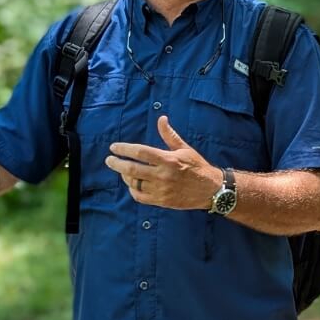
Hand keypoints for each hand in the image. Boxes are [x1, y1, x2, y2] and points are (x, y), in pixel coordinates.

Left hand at [106, 116, 222, 209]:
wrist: (211, 189)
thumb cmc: (198, 166)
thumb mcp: (185, 149)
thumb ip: (169, 135)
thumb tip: (161, 118)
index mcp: (168, 160)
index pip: (140, 152)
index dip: (124, 149)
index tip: (114, 147)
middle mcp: (163, 175)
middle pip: (132, 169)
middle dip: (116, 163)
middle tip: (109, 160)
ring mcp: (161, 190)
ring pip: (134, 183)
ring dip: (125, 176)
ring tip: (122, 170)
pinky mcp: (162, 201)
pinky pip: (140, 197)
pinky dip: (133, 190)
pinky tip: (132, 184)